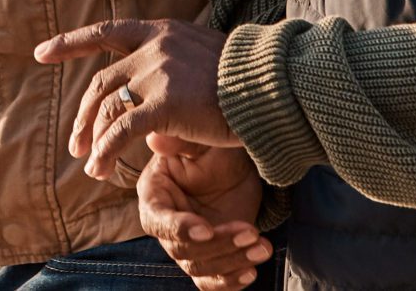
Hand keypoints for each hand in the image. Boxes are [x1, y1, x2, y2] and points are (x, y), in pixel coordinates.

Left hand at [34, 18, 238, 183]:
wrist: (274, 85)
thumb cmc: (247, 81)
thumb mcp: (203, 59)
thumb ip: (171, 72)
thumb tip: (146, 109)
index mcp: (161, 32)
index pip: (107, 32)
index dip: (71, 43)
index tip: (42, 53)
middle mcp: (154, 47)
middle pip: (102, 81)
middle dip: (83, 115)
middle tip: (75, 142)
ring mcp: (157, 72)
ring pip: (108, 108)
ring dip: (93, 138)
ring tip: (88, 165)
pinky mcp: (165, 102)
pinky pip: (122, 130)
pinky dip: (106, 151)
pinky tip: (98, 170)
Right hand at [139, 135, 271, 289]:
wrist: (238, 165)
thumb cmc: (213, 148)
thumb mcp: (199, 141)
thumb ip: (178, 143)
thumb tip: (156, 139)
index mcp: (154, 195)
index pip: (158, 221)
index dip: (180, 229)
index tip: (208, 228)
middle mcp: (166, 225)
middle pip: (181, 251)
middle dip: (218, 245)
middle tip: (250, 232)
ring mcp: (188, 245)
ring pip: (199, 269)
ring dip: (231, 262)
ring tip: (261, 246)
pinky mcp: (210, 259)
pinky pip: (214, 282)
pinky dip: (232, 281)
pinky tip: (252, 269)